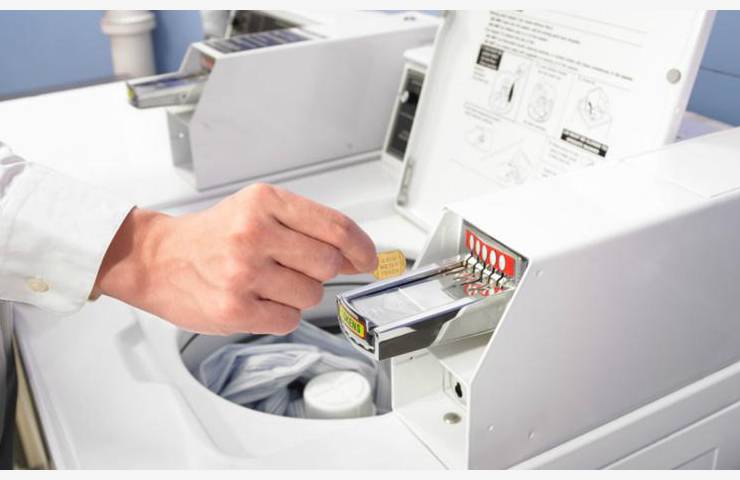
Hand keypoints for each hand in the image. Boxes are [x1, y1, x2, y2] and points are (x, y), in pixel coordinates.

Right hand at [92, 183, 377, 334]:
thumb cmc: (210, 236)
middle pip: (328, 264)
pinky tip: (257, 300)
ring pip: (311, 295)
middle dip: (319, 271)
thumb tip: (354, 254)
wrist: (158, 259)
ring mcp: (243, 273)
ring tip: (267, 283)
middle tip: (293, 268)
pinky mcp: (234, 308)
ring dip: (298, 294)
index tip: (369, 259)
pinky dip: (280, 314)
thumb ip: (306, 227)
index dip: (362, 247)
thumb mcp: (257, 210)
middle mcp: (254, 234)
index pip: (335, 227)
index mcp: (264, 202)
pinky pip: (289, 320)